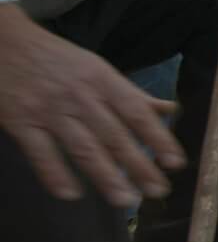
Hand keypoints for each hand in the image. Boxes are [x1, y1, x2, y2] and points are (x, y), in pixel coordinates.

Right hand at [0, 4, 184, 206]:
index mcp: (103, 81)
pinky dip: (55, 174)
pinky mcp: (21, 123)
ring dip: (105, 175)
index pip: (136, 113)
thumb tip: (171, 110)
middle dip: (138, 165)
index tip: (176, 162)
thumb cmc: (58, 60)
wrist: (5, 42)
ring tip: (125, 199)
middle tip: (157, 191)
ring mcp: (49, 111)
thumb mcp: (99, 69)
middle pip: (114, 135)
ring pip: (82, 147)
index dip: (158, 138)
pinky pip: (40, 152)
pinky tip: (71, 194)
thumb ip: (133, 94)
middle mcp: (80, 97)